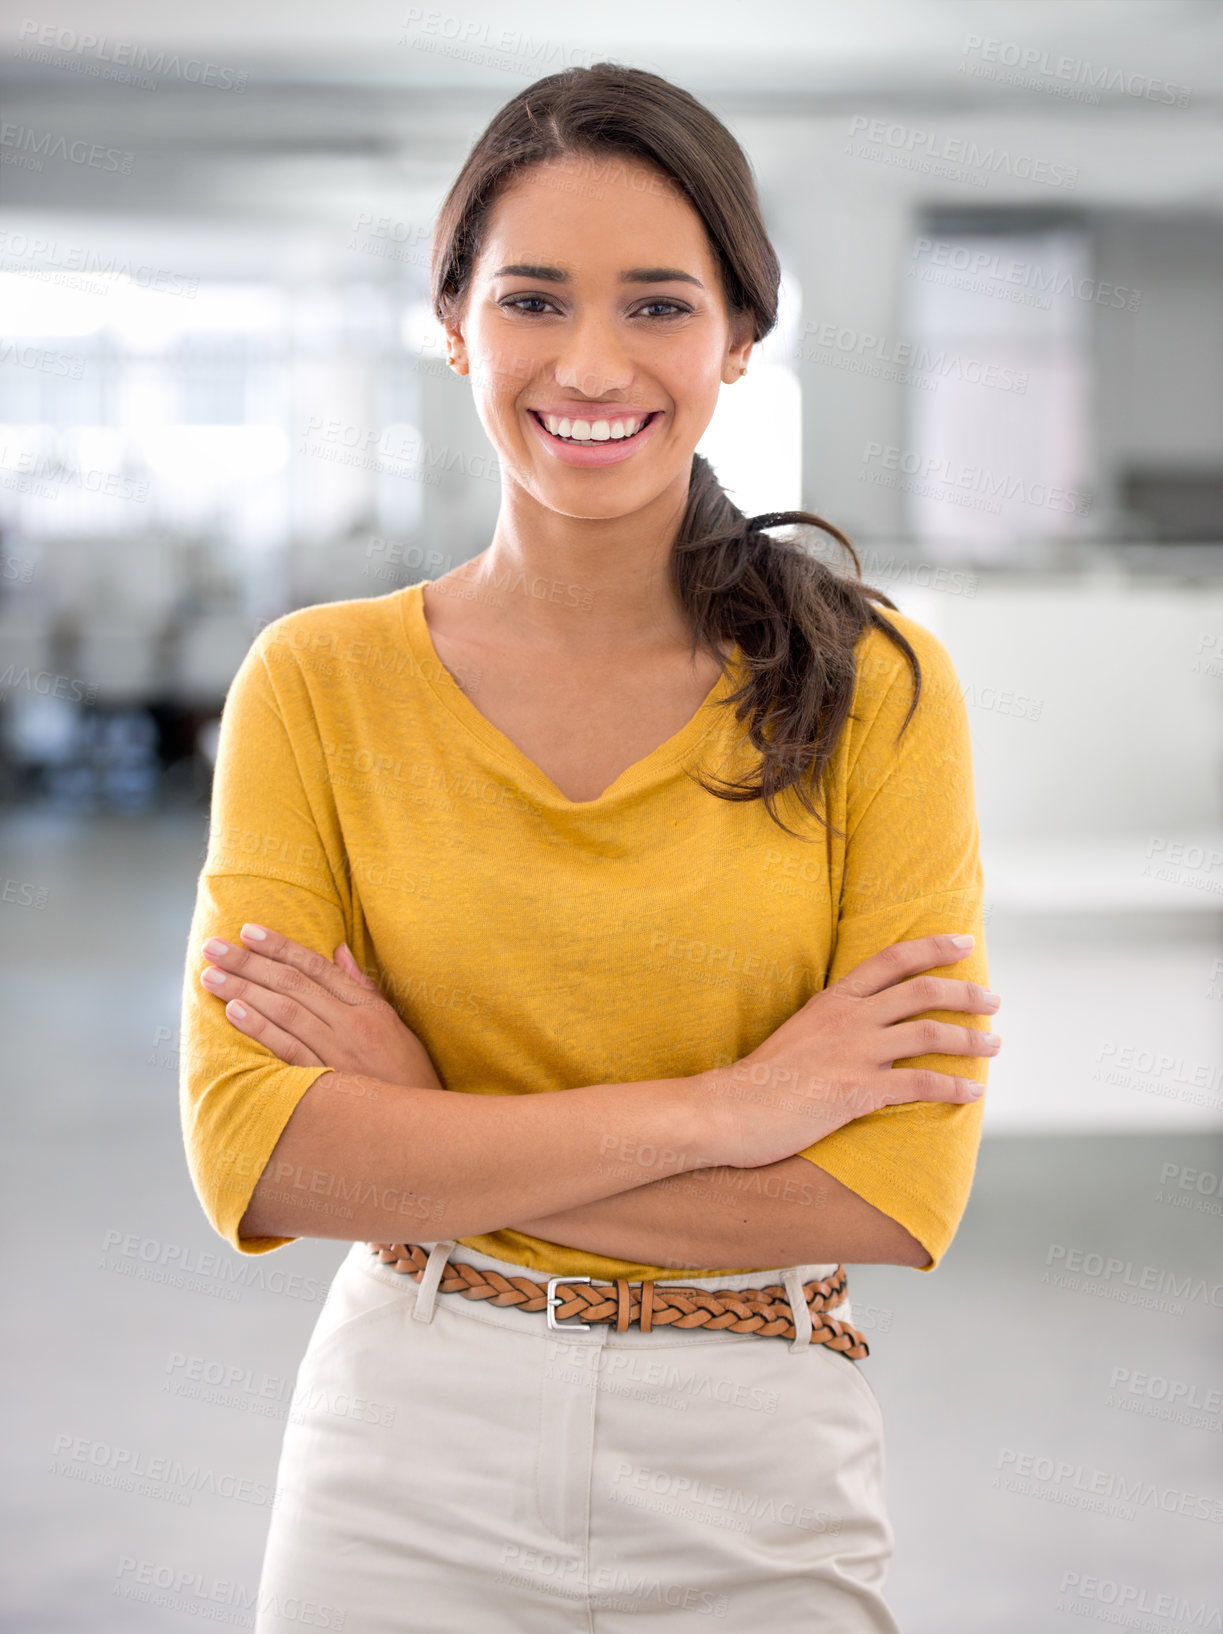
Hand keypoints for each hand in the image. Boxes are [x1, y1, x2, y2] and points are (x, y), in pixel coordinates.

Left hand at [199, 923, 443, 1089]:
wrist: (422, 1128)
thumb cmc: (408, 1077)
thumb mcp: (394, 1025)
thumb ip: (363, 989)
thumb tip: (338, 951)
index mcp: (368, 1007)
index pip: (317, 967)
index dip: (280, 946)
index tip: (248, 931)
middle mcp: (354, 1023)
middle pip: (293, 983)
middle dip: (249, 962)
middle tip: (213, 946)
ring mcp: (341, 1052)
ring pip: (285, 1010)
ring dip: (244, 989)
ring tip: (210, 976)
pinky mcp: (330, 1081)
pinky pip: (289, 1049)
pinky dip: (261, 1027)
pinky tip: (233, 1011)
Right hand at [699, 933, 998, 1169]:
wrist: (728, 1110)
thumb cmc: (762, 1079)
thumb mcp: (800, 1031)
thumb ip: (836, 1022)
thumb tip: (869, 1024)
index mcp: (834, 1000)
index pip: (892, 959)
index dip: (933, 947)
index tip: (965, 941)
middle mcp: (849, 1019)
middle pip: (922, 991)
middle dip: (966, 992)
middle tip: (993, 1000)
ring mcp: (854, 1053)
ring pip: (930, 1033)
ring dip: (971, 1039)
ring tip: (995, 1044)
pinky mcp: (857, 1091)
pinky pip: (920, 1084)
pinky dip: (954, 1086)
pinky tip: (973, 1091)